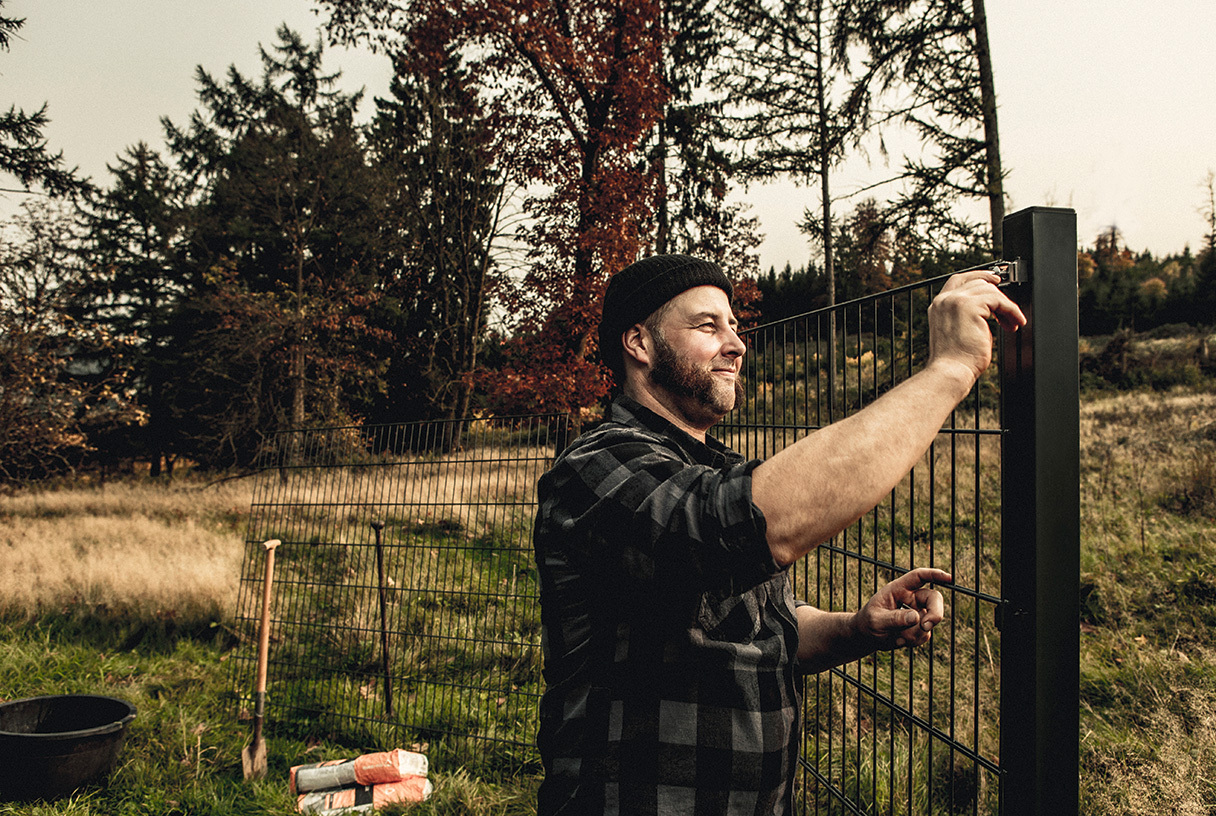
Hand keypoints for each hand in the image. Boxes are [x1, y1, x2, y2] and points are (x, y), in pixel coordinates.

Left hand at [852, 568, 952, 649]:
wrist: (868, 636)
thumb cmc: (868, 622)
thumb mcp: (875, 620)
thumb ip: (894, 618)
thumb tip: (917, 617)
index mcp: (899, 588)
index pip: (919, 576)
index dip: (935, 575)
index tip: (950, 578)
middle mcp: (911, 598)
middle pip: (934, 598)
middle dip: (935, 613)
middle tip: (925, 626)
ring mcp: (918, 613)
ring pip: (929, 621)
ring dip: (914, 633)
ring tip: (896, 636)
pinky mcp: (920, 628)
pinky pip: (924, 635)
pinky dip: (913, 641)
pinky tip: (899, 640)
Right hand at [927, 270, 1026, 384]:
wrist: (950, 371)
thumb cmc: (954, 361)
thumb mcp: (958, 332)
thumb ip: (969, 317)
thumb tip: (991, 311)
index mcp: (939, 306)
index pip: (959, 280)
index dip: (979, 276)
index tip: (995, 280)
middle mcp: (945, 300)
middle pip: (978, 283)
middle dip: (998, 297)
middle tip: (1008, 315)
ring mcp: (956, 301)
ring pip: (990, 290)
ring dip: (1006, 306)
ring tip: (1012, 323)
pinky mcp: (969, 306)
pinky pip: (999, 300)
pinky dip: (1011, 310)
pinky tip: (1014, 323)